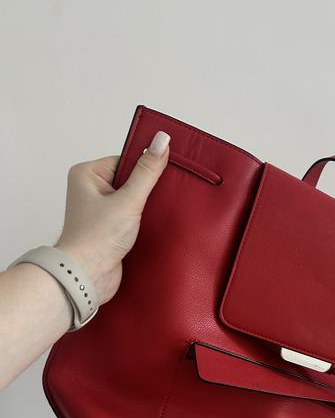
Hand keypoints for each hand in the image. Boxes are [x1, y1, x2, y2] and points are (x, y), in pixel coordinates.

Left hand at [55, 130, 169, 304]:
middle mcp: (90, 190)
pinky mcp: (109, 228)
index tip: (164, 173)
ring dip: (145, 207)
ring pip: (132, 199)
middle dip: (146, 190)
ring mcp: (99, 210)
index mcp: (87, 174)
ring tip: (152, 214)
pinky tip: (151, 225)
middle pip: (130, 179)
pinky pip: (131, 216)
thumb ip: (147, 172)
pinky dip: (143, 220)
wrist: (86, 277)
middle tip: (159, 198)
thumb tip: (161, 141)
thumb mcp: (128, 201)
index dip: (145, 168)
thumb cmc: (96, 239)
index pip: (125, 160)